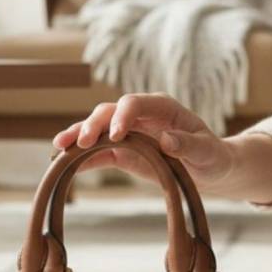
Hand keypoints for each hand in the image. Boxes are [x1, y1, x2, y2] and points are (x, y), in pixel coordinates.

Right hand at [52, 93, 236, 194]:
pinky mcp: (123, 152)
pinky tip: (64, 163)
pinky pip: (100, 152)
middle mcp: (140, 116)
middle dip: (94, 124)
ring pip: (98, 129)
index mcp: (162, 107)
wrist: (210, 169)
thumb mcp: (207, 152)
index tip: (116, 134)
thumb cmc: (212, 156)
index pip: (135, 102)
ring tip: (59, 146)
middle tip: (83, 142)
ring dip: (78, 136)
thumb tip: (167, 140)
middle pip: (109, 112)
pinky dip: (82, 157)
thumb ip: (189, 145)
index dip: (122, 115)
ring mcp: (129, 133)